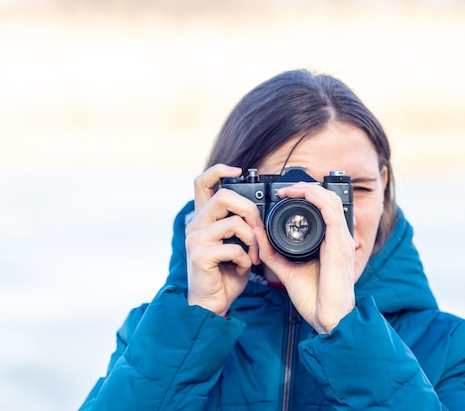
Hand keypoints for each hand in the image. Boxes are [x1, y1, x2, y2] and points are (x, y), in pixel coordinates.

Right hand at [185, 164, 262, 315]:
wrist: (212, 304)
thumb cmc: (225, 275)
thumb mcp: (236, 244)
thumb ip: (241, 226)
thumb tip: (259, 214)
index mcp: (204, 219)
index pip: (203, 182)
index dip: (220, 170)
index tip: (239, 171)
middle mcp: (195, 225)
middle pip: (224, 196)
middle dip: (250, 210)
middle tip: (258, 230)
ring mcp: (195, 239)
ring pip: (234, 222)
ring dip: (253, 240)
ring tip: (254, 256)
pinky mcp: (199, 255)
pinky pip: (233, 247)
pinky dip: (245, 259)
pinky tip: (242, 268)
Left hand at [255, 183, 355, 333]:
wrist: (329, 318)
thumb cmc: (315, 299)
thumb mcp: (287, 270)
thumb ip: (272, 252)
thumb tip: (258, 233)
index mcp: (331, 242)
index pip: (324, 208)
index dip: (306, 196)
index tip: (283, 196)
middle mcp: (339, 237)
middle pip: (328, 198)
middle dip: (305, 188)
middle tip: (284, 189)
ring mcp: (342, 239)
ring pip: (330, 200)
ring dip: (308, 189)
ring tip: (289, 190)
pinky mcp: (339, 244)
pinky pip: (331, 212)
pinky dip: (315, 198)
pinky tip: (300, 195)